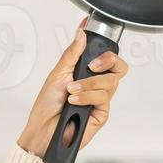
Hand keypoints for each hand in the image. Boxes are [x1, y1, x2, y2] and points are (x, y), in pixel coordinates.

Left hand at [18, 16, 129, 157]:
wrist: (43, 129)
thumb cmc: (47, 105)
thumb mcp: (57, 74)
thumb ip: (72, 54)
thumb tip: (81, 33)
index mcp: (86, 73)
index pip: (107, 57)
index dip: (105, 47)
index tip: (94, 37)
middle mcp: (96, 85)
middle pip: (119, 67)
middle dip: (107, 61)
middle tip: (91, 66)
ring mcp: (100, 99)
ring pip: (110, 82)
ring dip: (88, 84)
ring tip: (71, 91)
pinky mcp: (102, 113)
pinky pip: (103, 99)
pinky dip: (87, 98)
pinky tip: (74, 102)